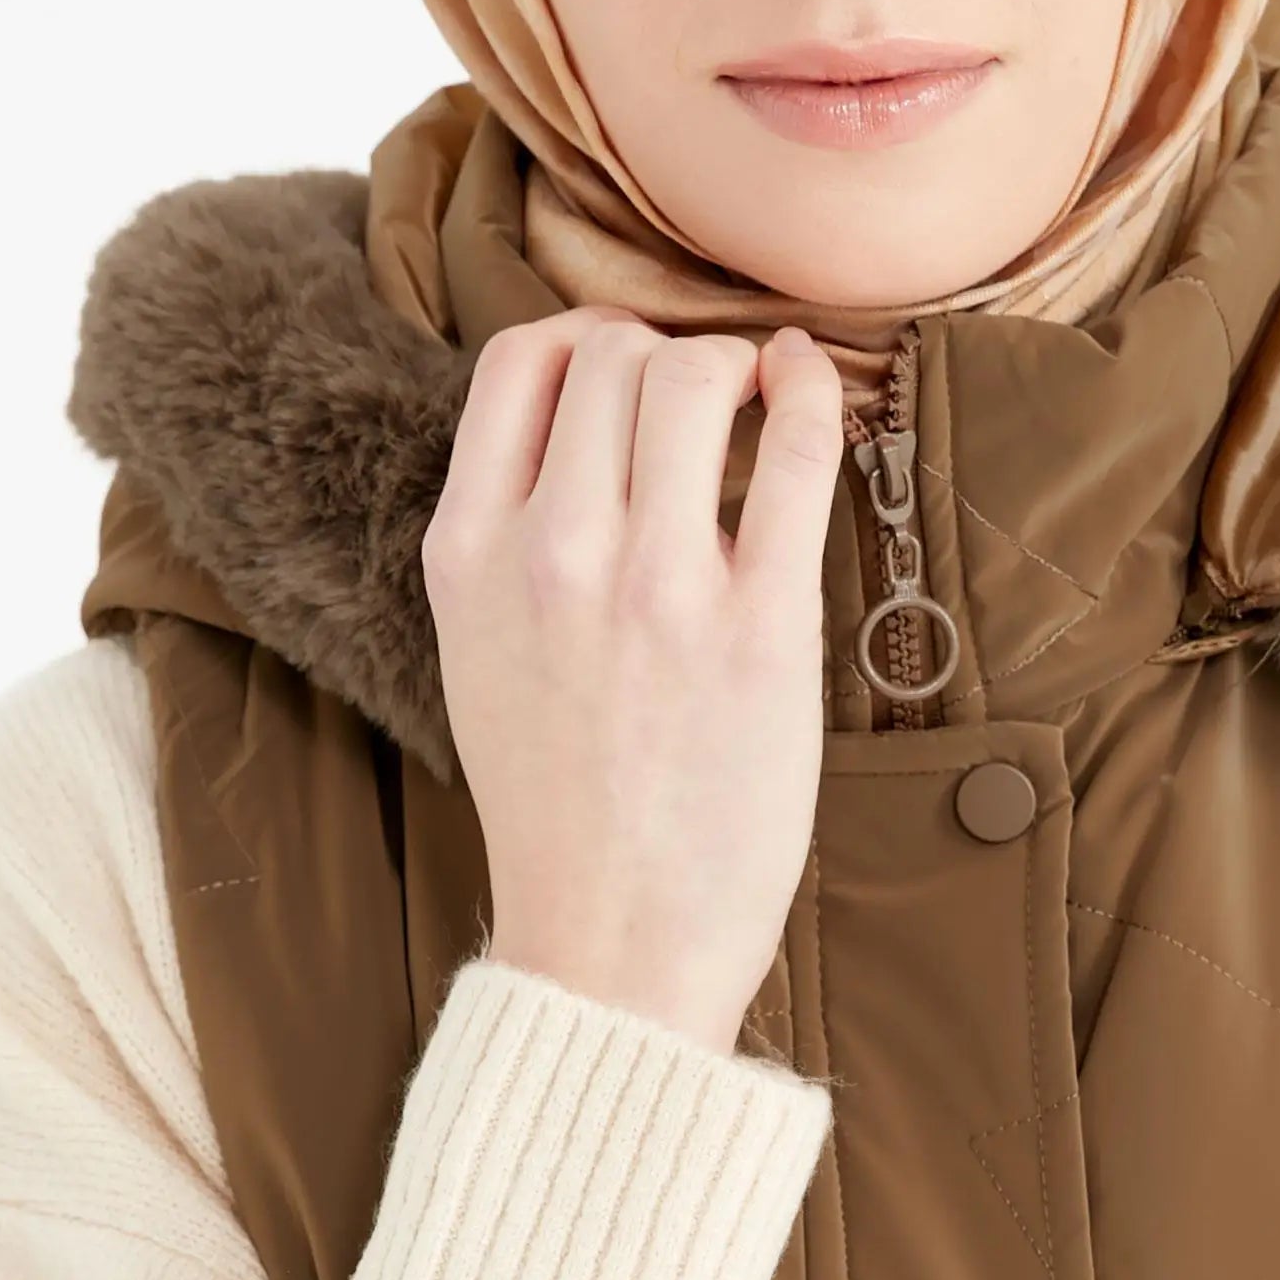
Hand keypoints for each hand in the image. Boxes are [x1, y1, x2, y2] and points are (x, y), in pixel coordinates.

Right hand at [421, 304, 845, 1054]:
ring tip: (760, 394)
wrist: (612, 941)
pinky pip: (798, 452)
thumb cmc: (561, 804)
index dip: (584, 338)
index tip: (626, 363)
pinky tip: (811, 386)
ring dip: (737, 366)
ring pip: (696, 379)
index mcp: (468, 556)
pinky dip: (812, 391)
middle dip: (669, 356)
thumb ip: (509, 539)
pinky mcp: (759, 625)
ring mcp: (656, 585)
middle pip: (615, 359)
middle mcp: (551, 552)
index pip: (517, 364)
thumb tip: (582, 426)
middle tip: (707, 395)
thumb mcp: (479, 654)